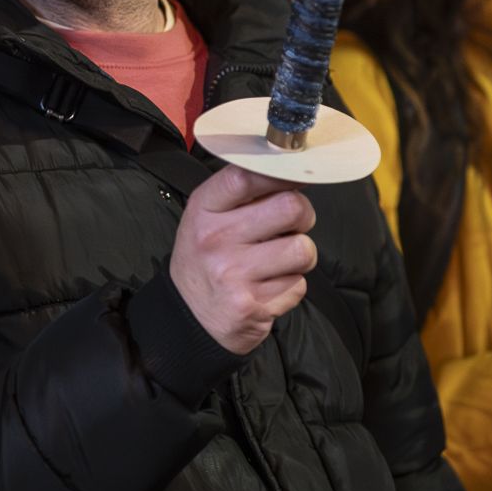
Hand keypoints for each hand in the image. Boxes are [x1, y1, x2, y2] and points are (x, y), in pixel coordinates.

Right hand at [170, 166, 316, 354]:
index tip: (297, 175)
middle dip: (303, 216)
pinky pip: (298, 285)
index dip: (281, 173)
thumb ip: (241, 195)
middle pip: (290, 208)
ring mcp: (234, 274)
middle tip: (294, 224)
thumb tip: (291, 174)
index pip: (246, 177)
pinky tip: (269, 287)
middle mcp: (216, 239)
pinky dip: (291, 286)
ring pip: (302, 250)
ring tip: (281, 260)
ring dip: (301, 256)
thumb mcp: (207, 218)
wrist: (188, 317)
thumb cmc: (206, 260)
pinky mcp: (252, 305)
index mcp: (203, 210)